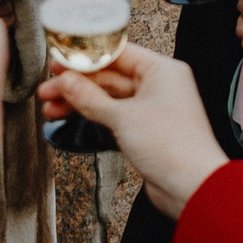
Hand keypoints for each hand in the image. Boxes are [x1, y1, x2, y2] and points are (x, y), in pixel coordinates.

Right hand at [38, 45, 228, 218]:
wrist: (193, 188)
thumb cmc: (174, 148)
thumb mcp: (123, 117)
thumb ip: (90, 98)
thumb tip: (66, 81)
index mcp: (162, 70)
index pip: (117, 53)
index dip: (85, 58)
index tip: (60, 62)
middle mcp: (159, 86)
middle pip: (109, 77)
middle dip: (77, 84)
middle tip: (49, 88)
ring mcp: (152, 109)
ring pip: (109, 98)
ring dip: (80, 102)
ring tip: (51, 106)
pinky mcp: (145, 131)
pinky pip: (114, 116)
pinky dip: (93, 116)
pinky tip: (70, 117)